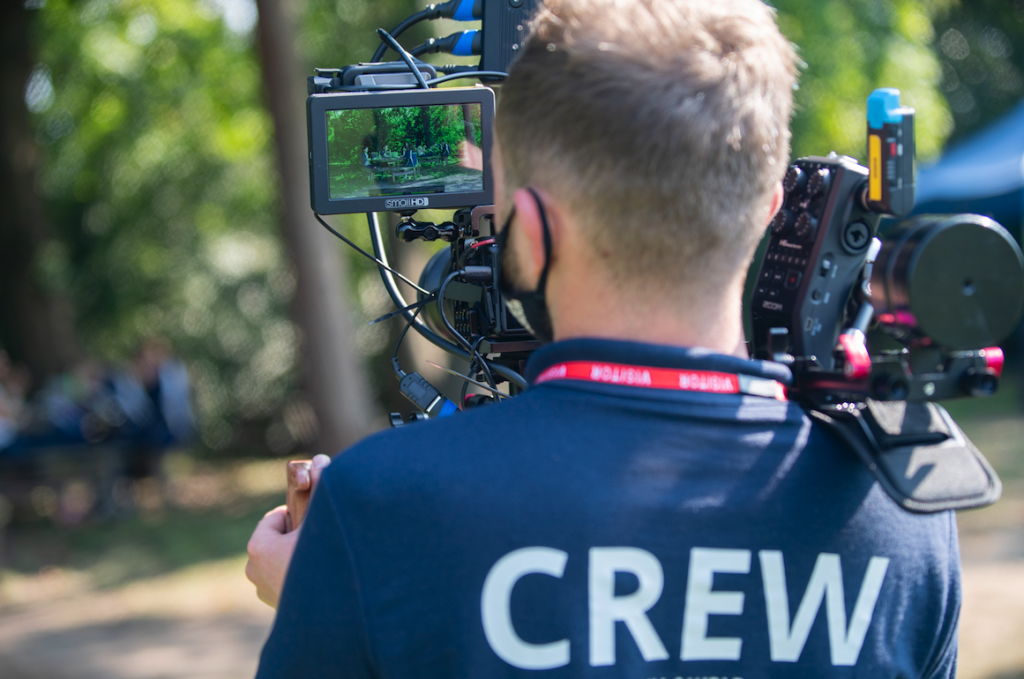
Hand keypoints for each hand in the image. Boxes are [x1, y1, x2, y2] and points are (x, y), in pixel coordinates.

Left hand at [246, 454, 330, 607]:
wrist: (339, 612)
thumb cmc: (328, 561)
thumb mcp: (324, 518)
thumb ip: (321, 487)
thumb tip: (318, 459)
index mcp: (259, 547)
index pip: (276, 516)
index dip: (299, 512)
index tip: (315, 518)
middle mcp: (253, 570)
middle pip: (277, 538)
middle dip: (298, 535)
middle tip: (321, 538)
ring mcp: (264, 591)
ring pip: (280, 560)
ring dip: (298, 556)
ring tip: (323, 558)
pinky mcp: (276, 608)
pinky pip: (286, 580)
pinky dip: (300, 575)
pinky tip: (321, 578)